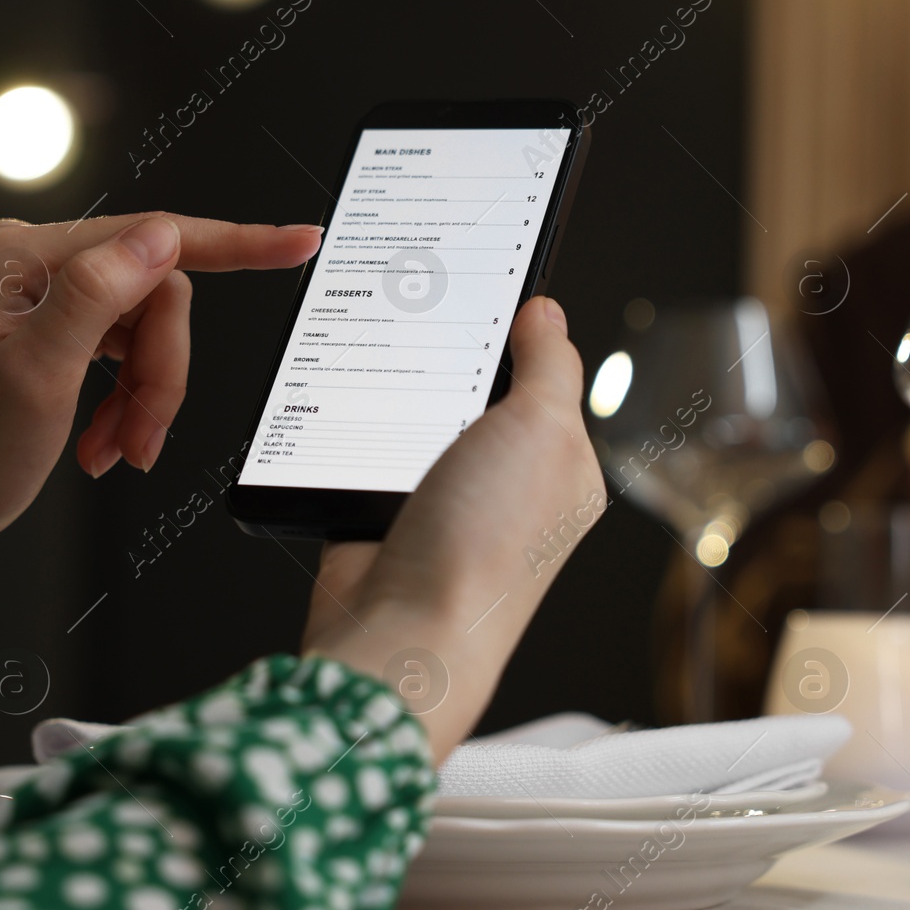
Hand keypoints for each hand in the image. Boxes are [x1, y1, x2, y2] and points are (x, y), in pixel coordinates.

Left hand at [0, 213, 322, 608]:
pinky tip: (104, 442)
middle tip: (144, 435)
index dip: (238, 244)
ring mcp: (53, 298)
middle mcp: (41, 263)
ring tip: (118, 448)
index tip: (297, 242)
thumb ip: (97, 298)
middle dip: (163, 375)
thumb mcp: (35, 377)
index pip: (158, 239)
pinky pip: (133, 357)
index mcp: (29, 256)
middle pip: (161, 301)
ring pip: (154, 335)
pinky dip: (131, 406)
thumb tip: (161, 239)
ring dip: (147, 400)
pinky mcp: (63, 331)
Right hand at [300, 296, 605, 760]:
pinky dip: (354, 430)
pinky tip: (344, 404)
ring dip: (395, 394)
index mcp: (564, 465)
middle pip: (474, 392)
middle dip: (447, 357)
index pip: (546, 377)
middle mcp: (508, 485)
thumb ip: (550, 366)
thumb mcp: (543, 431)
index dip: (517, 329)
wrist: (402, 633)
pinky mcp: (386, 514)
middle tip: (418, 308)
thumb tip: (546, 313)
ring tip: (378, 350)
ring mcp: (446, 502)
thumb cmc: (486, 548)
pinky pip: (367, 451)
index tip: (481, 277)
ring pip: (416, 416)